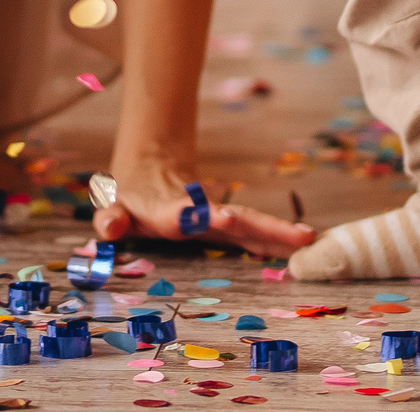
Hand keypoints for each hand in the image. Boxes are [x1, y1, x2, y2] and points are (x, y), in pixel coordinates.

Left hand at [91, 158, 314, 258]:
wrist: (150, 168)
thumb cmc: (130, 197)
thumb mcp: (114, 205)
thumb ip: (111, 217)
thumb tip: (109, 225)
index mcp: (173, 211)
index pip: (193, 214)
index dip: (208, 216)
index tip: (228, 217)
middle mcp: (201, 214)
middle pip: (239, 219)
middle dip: (267, 227)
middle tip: (299, 237)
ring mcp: (217, 220)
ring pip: (252, 225)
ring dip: (279, 233)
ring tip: (310, 240)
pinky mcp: (226, 227)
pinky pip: (253, 235)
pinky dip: (275, 241)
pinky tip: (299, 250)